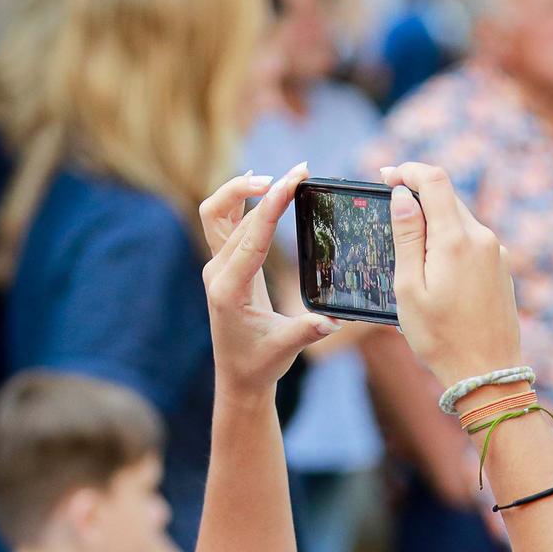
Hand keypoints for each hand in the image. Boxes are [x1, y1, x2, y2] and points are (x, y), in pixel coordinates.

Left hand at [200, 163, 335, 396]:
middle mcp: (217, 273)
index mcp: (229, 290)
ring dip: (244, 189)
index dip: (271, 207)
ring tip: (281, 176)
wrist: (237, 378)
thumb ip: (309, 331)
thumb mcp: (286, 348)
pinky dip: (240, 201)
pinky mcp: (223, 265)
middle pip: (225, 214)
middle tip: (295, 172)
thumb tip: (335, 320)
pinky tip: (259, 185)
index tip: (291, 182)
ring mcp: (217, 267)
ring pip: (219, 213)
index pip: (250, 237)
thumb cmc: (259, 364)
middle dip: (257, 188)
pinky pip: (224, 223)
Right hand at [380, 162, 521, 388]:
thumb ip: (407, 237)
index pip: (435, 180)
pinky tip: (435, 270)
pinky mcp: (502, 267)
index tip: (386, 176)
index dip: (408, 170)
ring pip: (461, 219)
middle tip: (389, 211)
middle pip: (448, 197)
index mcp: (456, 240)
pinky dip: (450, 241)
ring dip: (434, 222)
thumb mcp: (410, 288)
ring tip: (410, 250)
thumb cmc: (441, 338)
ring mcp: (497, 253)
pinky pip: (472, 241)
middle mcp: (482, 239)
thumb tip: (402, 196)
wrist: (487, 373)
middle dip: (418, 197)